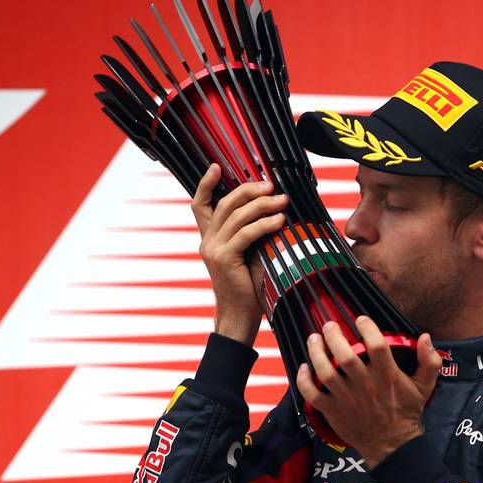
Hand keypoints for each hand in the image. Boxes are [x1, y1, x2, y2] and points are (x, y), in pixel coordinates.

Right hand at [191, 164, 287, 345]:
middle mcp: (207, 241)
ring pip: (236, 216)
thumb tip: (276, 210)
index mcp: (210, 238)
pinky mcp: (224, 258)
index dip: (205, 184)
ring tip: (282, 201)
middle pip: (224, 203)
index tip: (215, 166)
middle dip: (248, 190)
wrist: (239, 316)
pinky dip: (264, 224)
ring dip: (262, 205)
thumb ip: (253, 234)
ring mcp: (213, 249)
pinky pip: (246, 234)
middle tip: (271, 185)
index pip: (200, 205)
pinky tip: (280, 221)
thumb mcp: (251, 254)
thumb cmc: (250, 287)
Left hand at [295, 316, 442, 467]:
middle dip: (333, 337)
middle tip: (328, 325)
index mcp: (387, 377)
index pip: (376, 346)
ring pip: (325, 372)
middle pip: (345, 356)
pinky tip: (303, 368)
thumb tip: (425, 337)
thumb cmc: (406, 413)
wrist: (393, 446)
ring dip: (316, 353)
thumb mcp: (425, 387)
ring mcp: (346, 399)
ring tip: (313, 339)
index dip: (367, 328)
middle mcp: (365, 386)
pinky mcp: (333, 411)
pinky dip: (303, 381)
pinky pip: (312, 394)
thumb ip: (429, 361)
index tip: (360, 319)